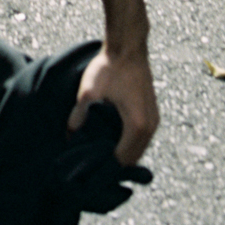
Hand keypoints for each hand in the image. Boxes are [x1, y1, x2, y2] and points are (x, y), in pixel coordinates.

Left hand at [69, 45, 157, 166]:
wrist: (128, 46)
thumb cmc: (109, 67)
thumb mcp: (88, 91)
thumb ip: (78, 116)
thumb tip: (70, 137)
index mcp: (136, 126)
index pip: (121, 161)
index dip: (106, 172)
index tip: (91, 179)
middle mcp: (150, 127)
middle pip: (132, 159)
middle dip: (115, 169)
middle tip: (94, 175)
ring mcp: (154, 120)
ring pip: (139, 150)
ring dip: (123, 158)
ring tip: (102, 164)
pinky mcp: (152, 113)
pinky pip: (142, 140)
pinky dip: (130, 147)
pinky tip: (114, 146)